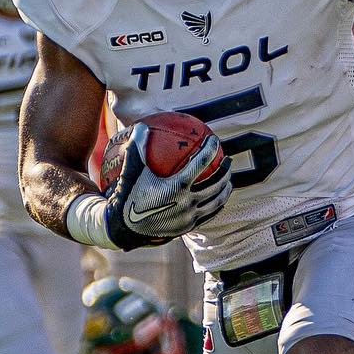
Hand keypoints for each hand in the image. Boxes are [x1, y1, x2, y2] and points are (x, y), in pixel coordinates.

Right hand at [104, 123, 230, 249]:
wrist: (125, 228)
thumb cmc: (128, 195)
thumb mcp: (130, 170)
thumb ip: (137, 147)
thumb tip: (142, 125)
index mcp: (176, 186)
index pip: (200, 163)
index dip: (209, 149)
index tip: (214, 139)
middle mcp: (187, 202)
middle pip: (215, 183)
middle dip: (225, 170)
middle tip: (228, 160)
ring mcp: (190, 216)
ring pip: (216, 201)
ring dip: (225, 189)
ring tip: (228, 180)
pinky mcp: (189, 227)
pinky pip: (209, 214)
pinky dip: (217, 204)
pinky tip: (218, 199)